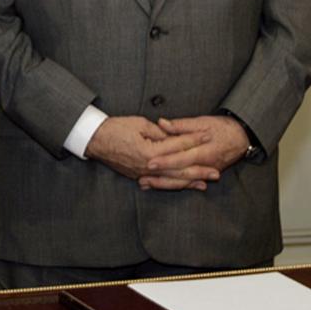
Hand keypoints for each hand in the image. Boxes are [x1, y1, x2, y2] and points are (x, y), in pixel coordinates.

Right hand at [86, 115, 211, 187]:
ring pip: (171, 180)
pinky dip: (174, 185)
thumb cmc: (114, 128)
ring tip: (206, 182)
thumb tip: (176, 136)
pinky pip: (160, 183)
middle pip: (179, 169)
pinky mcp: (138, 176)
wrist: (94, 139)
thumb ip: (160, 132)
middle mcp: (148, 166)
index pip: (177, 145)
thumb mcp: (139, 124)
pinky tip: (183, 185)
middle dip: (199, 169)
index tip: (208, 136)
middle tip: (216, 171)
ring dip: (190, 181)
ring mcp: (143, 174)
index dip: (193, 140)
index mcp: (149, 151)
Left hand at [138, 115, 249, 190]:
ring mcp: (205, 171)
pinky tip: (159, 185)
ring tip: (145, 184)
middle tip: (142, 179)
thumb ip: (181, 125)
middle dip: (160, 178)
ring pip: (182, 182)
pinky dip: (173, 184)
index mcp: (203, 150)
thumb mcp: (202, 122)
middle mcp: (204, 165)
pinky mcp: (204, 174)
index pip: (181, 157)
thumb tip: (162, 123)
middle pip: (179, 174)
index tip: (149, 162)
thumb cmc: (220, 128)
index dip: (165, 160)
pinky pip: (187, 182)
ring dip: (163, 184)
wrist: (240, 138)